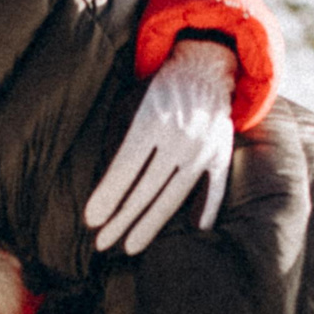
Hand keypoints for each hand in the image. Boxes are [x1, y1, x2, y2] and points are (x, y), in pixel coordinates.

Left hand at [85, 39, 235, 255]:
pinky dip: (206, 211)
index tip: (91, 221)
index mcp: (153, 119)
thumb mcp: (133, 102)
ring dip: (149, 224)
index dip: (108, 196)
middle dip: (121, 219)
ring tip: (130, 246)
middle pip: (146, 188)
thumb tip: (105, 185)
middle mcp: (180, 137)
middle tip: (101, 243)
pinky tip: (193, 233)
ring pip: (173, 195)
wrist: (204, 67)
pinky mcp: (221, 153)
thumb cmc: (159, 89)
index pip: (126, 167)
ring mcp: (203, 148)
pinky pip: (214, 189)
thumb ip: (122, 138)